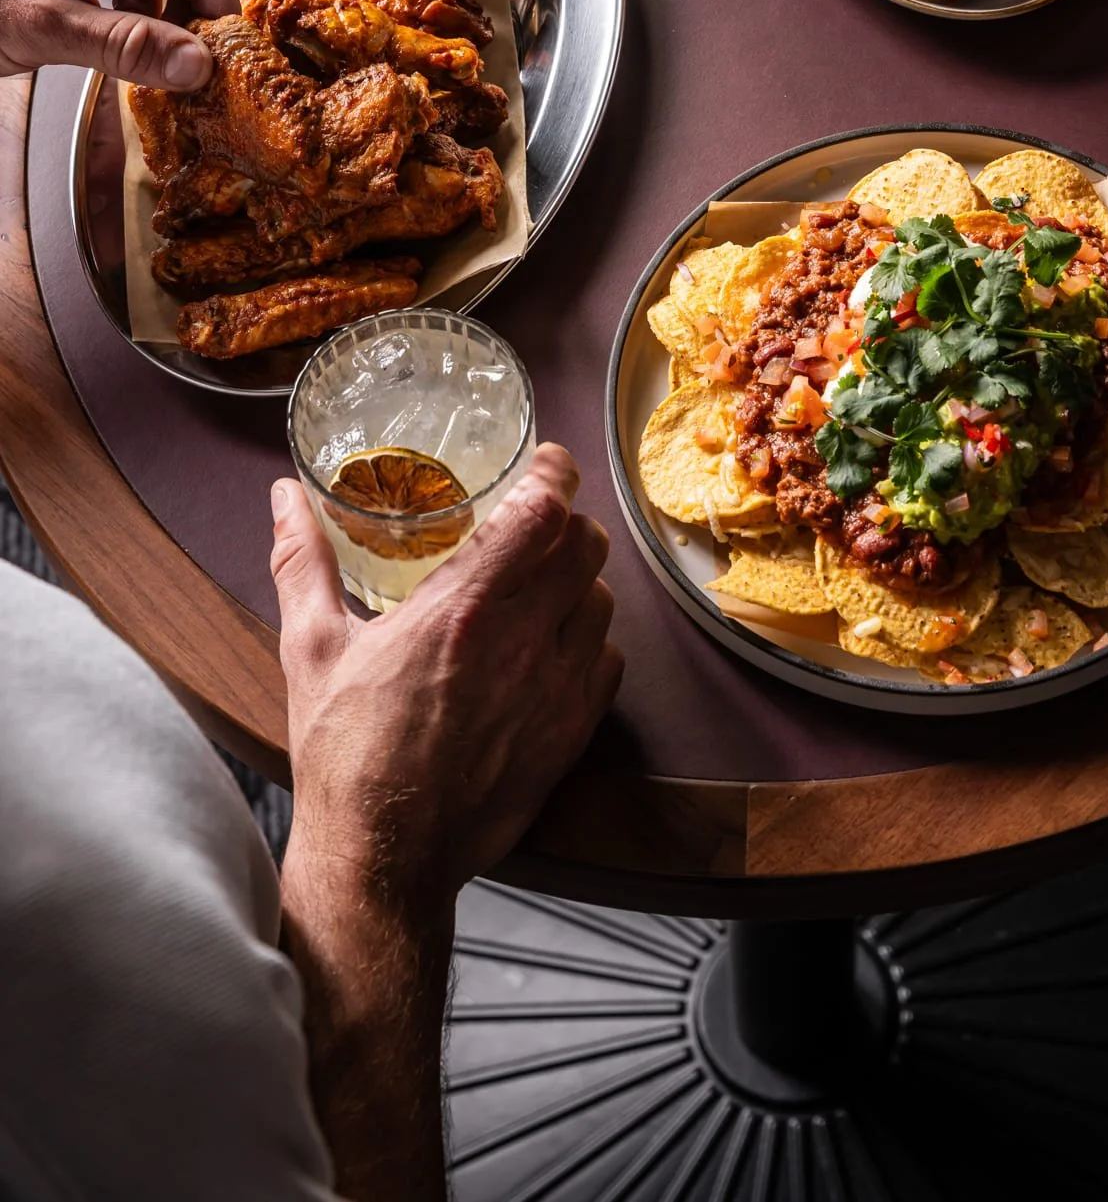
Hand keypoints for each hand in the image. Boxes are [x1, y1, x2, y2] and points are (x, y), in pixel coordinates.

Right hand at [273, 441, 620, 911]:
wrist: (382, 859)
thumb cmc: (344, 755)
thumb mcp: (310, 648)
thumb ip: (303, 561)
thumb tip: (285, 497)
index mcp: (460, 609)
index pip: (543, 510)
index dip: (554, 473)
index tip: (545, 462)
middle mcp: (521, 641)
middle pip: (586, 545)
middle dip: (566, 523)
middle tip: (536, 525)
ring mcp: (555, 690)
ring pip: (602, 600)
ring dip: (578, 583)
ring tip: (540, 588)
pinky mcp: (571, 734)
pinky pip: (608, 661)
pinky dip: (589, 642)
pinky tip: (551, 650)